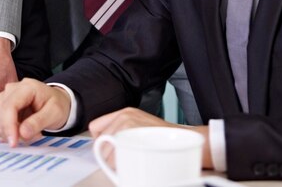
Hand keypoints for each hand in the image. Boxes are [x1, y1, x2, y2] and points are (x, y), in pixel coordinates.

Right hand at [0, 78, 70, 146]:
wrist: (58, 102)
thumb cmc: (57, 104)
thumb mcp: (54, 113)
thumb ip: (39, 122)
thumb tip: (22, 133)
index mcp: (28, 87)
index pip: (11, 105)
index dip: (9, 125)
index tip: (13, 142)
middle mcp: (14, 88)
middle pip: (1, 111)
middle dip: (10, 131)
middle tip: (27, 139)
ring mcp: (8, 96)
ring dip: (10, 131)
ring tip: (30, 132)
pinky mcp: (5, 105)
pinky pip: (0, 121)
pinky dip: (9, 131)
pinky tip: (22, 131)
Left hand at [90, 108, 211, 168]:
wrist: (186, 139)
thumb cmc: (164, 137)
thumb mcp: (140, 125)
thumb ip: (123, 131)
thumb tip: (106, 146)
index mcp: (124, 113)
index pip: (95, 127)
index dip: (99, 142)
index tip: (104, 150)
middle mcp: (124, 118)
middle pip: (100, 143)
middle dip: (107, 156)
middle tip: (121, 161)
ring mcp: (129, 128)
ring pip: (107, 154)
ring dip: (115, 164)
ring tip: (130, 164)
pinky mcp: (135, 140)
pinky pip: (117, 161)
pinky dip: (122, 168)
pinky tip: (132, 166)